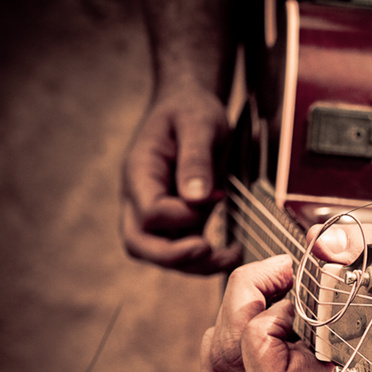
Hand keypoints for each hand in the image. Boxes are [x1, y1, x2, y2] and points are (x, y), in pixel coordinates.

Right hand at [121, 86, 240, 273]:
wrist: (188, 106)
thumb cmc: (190, 110)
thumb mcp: (199, 122)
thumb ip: (196, 157)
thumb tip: (197, 197)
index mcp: (140, 171)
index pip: (150, 211)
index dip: (182, 214)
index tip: (217, 196)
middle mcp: (141, 196)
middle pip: (139, 243)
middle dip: (173, 256)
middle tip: (207, 250)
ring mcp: (158, 212)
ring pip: (160, 254)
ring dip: (193, 264)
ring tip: (230, 257)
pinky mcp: (179, 220)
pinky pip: (183, 250)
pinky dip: (205, 259)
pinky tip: (232, 253)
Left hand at [199, 222, 371, 371]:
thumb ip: (356, 247)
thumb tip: (319, 244)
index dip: (270, 324)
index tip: (299, 288)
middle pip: (235, 366)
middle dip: (245, 304)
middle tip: (283, 275)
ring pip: (219, 371)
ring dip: (232, 317)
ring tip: (270, 290)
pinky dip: (226, 336)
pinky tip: (259, 311)